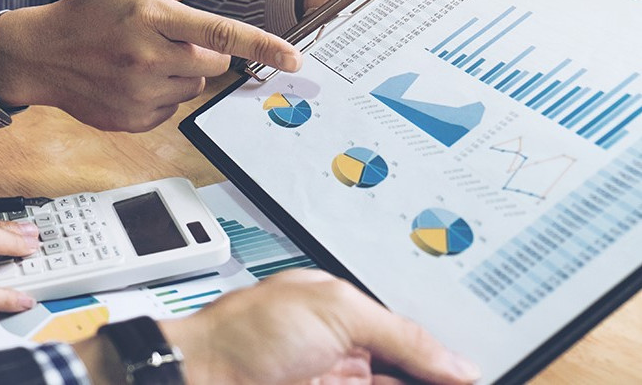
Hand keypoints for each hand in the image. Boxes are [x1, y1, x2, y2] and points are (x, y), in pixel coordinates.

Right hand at [0, 0, 301, 131]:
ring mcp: (139, 93)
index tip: (294, 57)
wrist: (40, 54)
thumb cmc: (88, 13)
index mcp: (151, 18)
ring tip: (143, 59)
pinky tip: (131, 80)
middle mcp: (148, 58)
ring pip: (193, 87)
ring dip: (181, 74)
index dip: (264, 46)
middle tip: (171, 39)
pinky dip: (161, 96)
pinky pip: (171, 109)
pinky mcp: (133, 120)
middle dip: (206, 51)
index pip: (222, 34)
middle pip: (214, 63)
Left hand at [161, 269, 480, 384]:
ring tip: (472, 381)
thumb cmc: (248, 330)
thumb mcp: (337, 312)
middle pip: (413, 364)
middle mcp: (349, 344)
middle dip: (444, 373)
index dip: (448, 347)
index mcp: (348, 306)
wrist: (202, 376)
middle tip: (481, 377)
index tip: (481, 363)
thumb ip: (401, 334)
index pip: (414, 327)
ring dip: (428, 384)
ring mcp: (341, 379)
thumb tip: (456, 361)